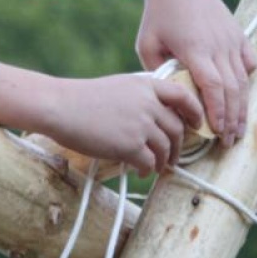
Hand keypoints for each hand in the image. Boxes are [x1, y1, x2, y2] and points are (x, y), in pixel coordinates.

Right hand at [0, 64, 203, 175]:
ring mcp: (141, 125)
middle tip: (173, 156)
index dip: (195, 112)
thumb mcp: (119, 86)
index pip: (183, 95)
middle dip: (178, 146)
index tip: (196, 124)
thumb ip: (141, 97)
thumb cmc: (84, 98)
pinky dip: (149, 170)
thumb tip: (157, 118)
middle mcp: (148, 103)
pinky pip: (150, 163)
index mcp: (146, 85)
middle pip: (177, 128)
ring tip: (157, 167)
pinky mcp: (130, 146)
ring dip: (164, 161)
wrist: (60, 107)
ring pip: (165, 148)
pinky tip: (142, 171)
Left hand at [110, 0, 256, 147]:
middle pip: (232, 89)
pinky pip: (248, 61)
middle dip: (233, 119)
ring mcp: (231, 39)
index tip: (217, 132)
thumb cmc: (157, 15)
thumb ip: (156, 73)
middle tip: (230, 142)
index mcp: (194, 49)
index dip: (218, 112)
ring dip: (243, 107)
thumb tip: (167, 100)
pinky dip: (248, 79)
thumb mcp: (146, 44)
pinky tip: (243, 97)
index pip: (213, 87)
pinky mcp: (237, 33)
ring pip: (243, 79)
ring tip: (239, 130)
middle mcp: (217, 45)